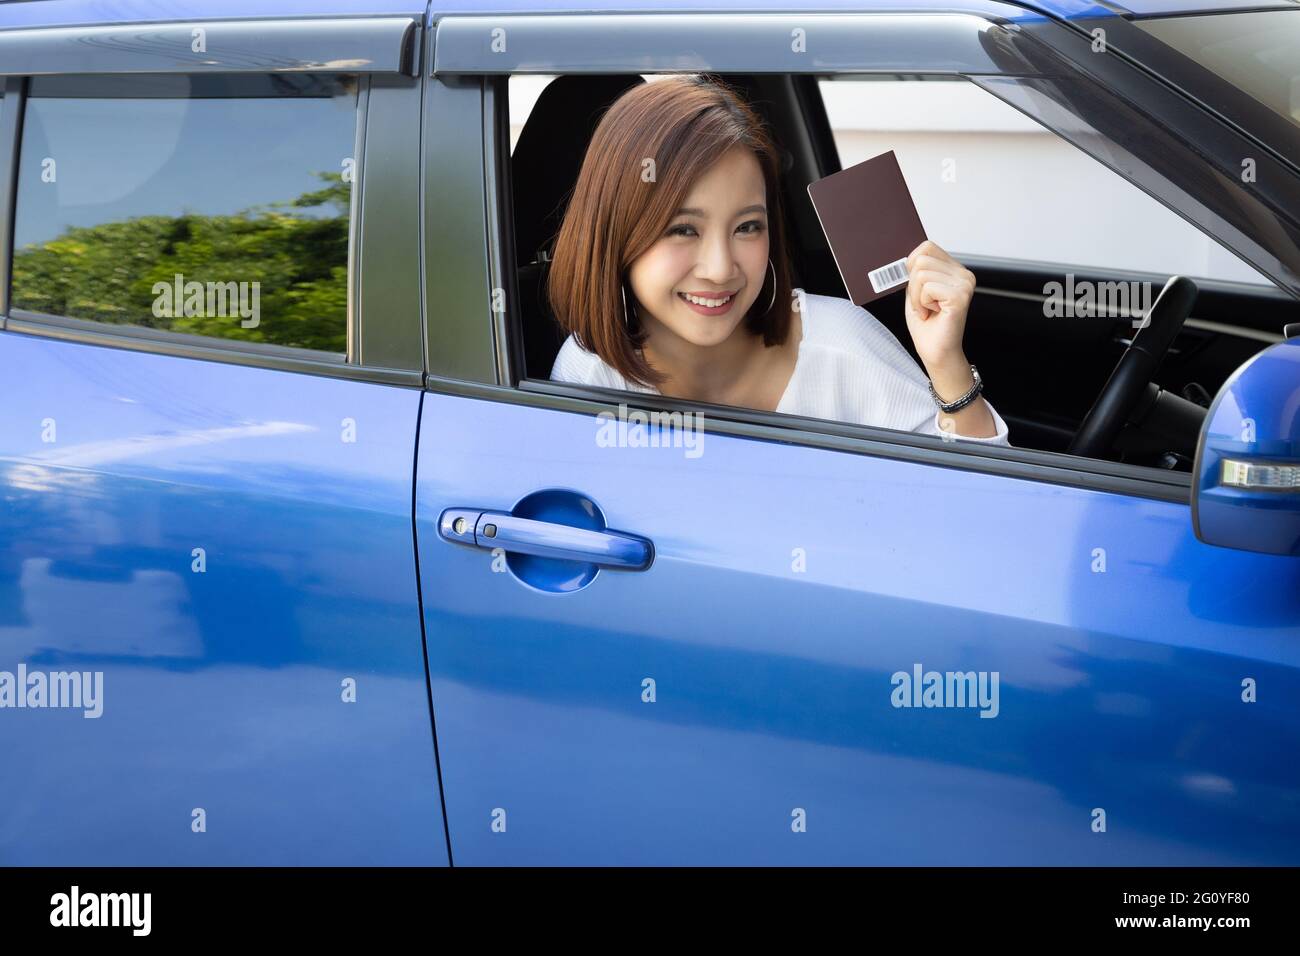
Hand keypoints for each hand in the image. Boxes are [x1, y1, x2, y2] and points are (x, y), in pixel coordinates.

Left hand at [902, 240, 975, 373]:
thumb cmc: (925, 324)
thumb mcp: (915, 290)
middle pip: (920, 260)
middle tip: (924, 304)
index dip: (912, 266)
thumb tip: (906, 255)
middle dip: (913, 286)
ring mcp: (964, 284)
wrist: (935, 351)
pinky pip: (927, 287)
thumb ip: (914, 270)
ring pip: (921, 274)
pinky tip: (932, 313)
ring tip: (928, 309)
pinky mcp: (960, 296)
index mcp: (954, 269)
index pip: (926, 246)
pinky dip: (922, 303)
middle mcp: (964, 274)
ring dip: (917, 297)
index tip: (917, 288)